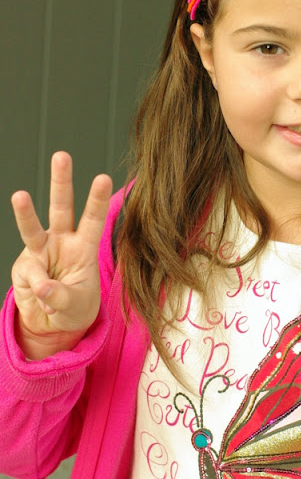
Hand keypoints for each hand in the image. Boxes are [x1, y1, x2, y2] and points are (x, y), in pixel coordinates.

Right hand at [10, 152, 112, 357]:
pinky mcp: (24, 264)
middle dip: (61, 182)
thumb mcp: (77, 307)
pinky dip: (37, 288)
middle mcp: (62, 241)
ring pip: (33, 226)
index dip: (97, 199)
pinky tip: (45, 300)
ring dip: (25, 211)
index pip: (93, 219)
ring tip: (19, 196)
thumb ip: (62, 297)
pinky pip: (30, 273)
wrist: (52, 322)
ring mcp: (40, 250)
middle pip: (62, 207)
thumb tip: (43, 287)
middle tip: (61, 156)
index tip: (103, 177)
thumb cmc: (74, 308)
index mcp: (84, 246)